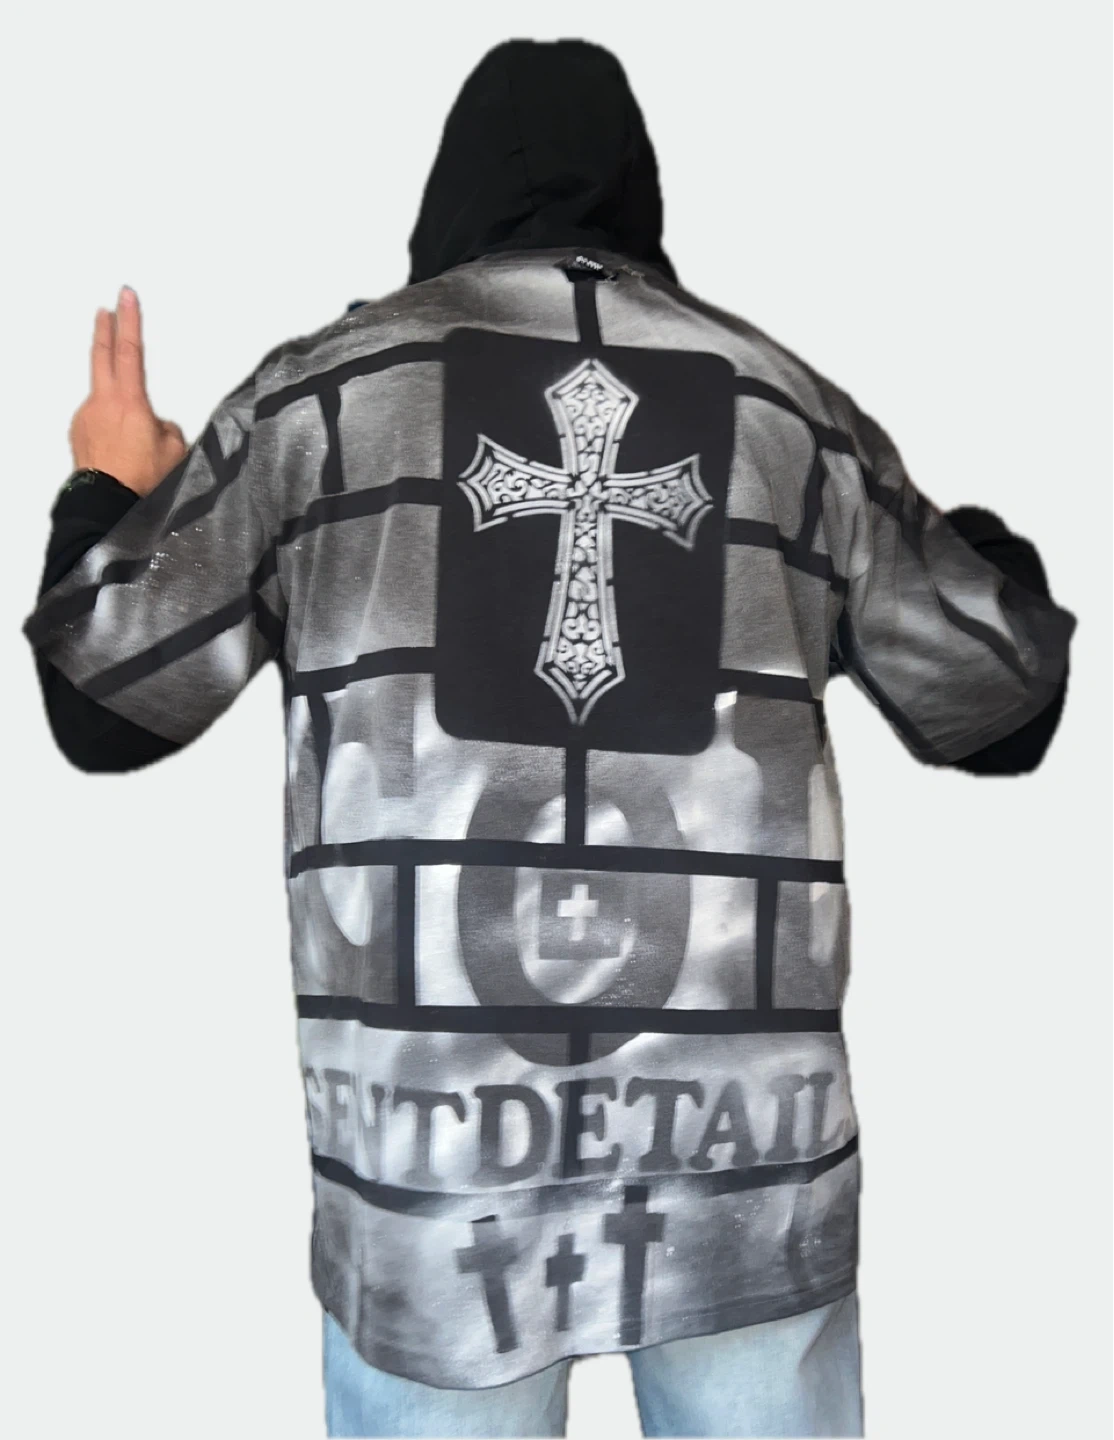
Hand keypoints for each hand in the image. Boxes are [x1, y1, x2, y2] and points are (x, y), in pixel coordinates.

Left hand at [68, 286, 188, 496]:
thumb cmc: (141, 480)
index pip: (130, 350)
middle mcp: (103, 403)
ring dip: (119, 403)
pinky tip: (121, 449)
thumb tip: (159, 425)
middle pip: (102, 356)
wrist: (106, 505)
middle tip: (105, 310)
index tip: (126, 296)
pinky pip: (99, 421)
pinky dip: (111, 427)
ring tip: (135, 437)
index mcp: (130, 402)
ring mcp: (86, 417)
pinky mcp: (78, 433)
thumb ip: (169, 428)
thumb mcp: (175, 452)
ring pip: (106, 397)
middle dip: (104, 330)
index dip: (130, 320)